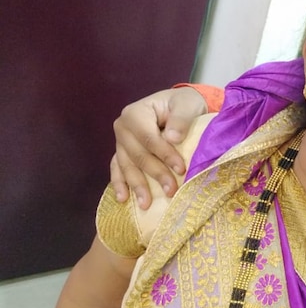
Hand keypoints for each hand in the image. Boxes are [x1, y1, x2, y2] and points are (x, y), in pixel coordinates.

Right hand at [110, 87, 206, 207]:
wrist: (180, 105)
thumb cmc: (184, 104)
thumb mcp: (187, 104)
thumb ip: (180, 119)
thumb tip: (172, 138)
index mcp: (135, 113)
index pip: (149, 138)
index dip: (164, 155)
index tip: (181, 169)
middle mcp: (123, 127)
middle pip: (137, 155)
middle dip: (155, 174)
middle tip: (171, 191)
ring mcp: (120, 141)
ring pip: (126, 166)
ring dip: (137, 185)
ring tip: (146, 204)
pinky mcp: (123, 152)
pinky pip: (117, 169)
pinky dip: (119, 184)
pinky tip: (123, 199)